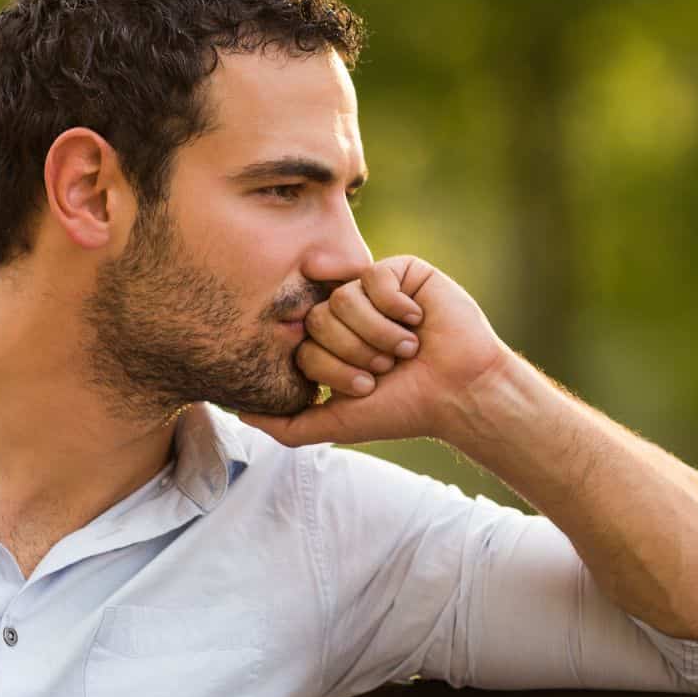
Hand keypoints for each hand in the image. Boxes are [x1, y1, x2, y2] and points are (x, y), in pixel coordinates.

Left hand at [238, 255, 511, 446]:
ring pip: (344, 299)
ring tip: (407, 349)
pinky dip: (395, 308)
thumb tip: (239, 414)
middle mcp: (347, 315)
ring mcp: (372, 291)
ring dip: (379, 334)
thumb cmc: (403, 408)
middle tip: (388, 367)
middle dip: (355, 352)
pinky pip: (374, 277)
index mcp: (330, 345)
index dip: (333, 369)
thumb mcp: (337, 424)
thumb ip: (287, 425)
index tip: (367, 387)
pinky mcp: (400, 272)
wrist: (458, 392)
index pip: (303, 345)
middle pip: (318, 319)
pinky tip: (418, 321)